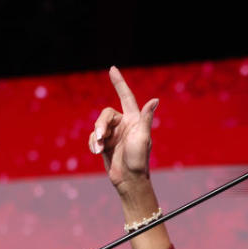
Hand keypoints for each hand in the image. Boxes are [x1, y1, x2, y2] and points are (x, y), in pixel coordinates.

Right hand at [88, 66, 158, 191]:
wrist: (129, 180)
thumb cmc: (138, 159)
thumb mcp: (143, 138)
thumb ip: (146, 118)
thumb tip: (155, 100)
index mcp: (134, 120)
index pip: (126, 96)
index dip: (119, 82)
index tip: (112, 68)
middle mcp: (124, 124)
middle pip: (106, 114)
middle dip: (100, 125)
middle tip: (99, 138)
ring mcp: (114, 134)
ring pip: (97, 126)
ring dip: (95, 137)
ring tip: (98, 149)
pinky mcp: (105, 144)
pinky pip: (92, 137)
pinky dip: (92, 144)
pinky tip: (96, 152)